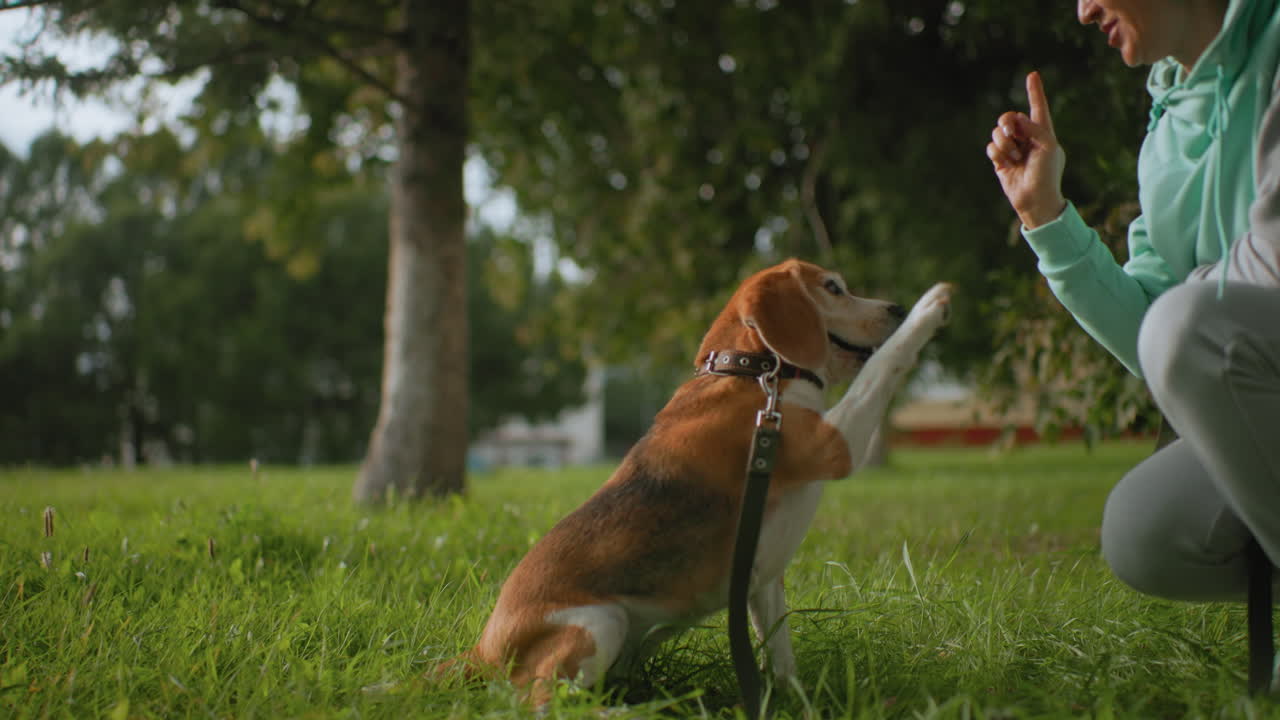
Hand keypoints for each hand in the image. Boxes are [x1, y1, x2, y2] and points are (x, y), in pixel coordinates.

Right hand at [987, 71, 1067, 228]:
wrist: (1034, 198)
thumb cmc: (1047, 173)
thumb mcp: (1048, 145)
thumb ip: (1034, 128)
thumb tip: (1016, 121)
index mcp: (1043, 132)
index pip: (1038, 108)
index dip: (1035, 91)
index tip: (1032, 75)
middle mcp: (1027, 138)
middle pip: (1009, 118)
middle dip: (1007, 123)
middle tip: (1010, 130)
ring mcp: (1013, 149)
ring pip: (998, 133)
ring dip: (1004, 143)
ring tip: (1015, 157)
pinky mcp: (1000, 160)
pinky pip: (991, 147)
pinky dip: (997, 153)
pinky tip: (1007, 164)